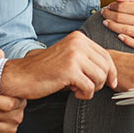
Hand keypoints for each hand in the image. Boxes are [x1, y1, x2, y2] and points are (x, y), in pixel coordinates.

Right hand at [0, 31, 117, 99]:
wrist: (22, 76)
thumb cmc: (45, 70)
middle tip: (87, 87)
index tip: (111, 83)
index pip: (106, 55)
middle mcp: (78, 43)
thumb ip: (87, 59)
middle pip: (106, 66)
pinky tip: (73, 92)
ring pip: (100, 77)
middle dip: (101, 82)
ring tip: (77, 88)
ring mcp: (74, 55)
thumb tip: (111, 72)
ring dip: (92, 88)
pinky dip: (84, 94)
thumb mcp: (69, 57)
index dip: (111, 71)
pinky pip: (90, 87)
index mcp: (79, 38)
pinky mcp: (70, 70)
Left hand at [102, 0, 133, 51]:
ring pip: (127, 30)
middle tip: (103, 14)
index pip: (125, 7)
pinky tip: (118, 36)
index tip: (108, 6)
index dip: (113, 6)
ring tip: (106, 23)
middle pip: (123, 18)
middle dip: (110, 15)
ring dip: (113, 26)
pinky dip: (126, 40)